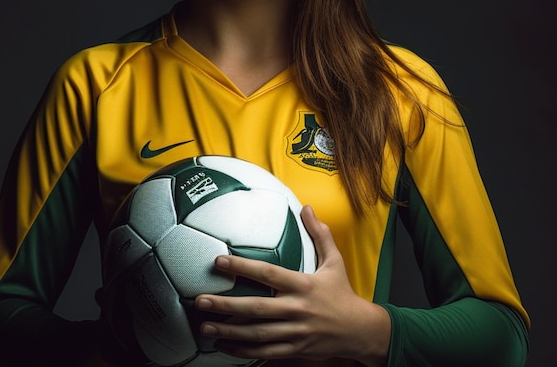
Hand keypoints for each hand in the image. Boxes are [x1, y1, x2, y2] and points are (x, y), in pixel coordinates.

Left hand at [194, 205, 390, 366]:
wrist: (360, 331)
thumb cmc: (342, 292)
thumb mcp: (335, 261)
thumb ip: (320, 234)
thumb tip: (308, 208)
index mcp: (304, 285)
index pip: (268, 274)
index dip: (243, 267)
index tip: (219, 262)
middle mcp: (297, 309)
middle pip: (256, 308)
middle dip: (226, 305)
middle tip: (200, 301)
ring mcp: (295, 333)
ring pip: (257, 334)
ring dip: (229, 331)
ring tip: (204, 327)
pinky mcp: (295, 350)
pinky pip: (265, 352)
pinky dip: (243, 350)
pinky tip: (225, 345)